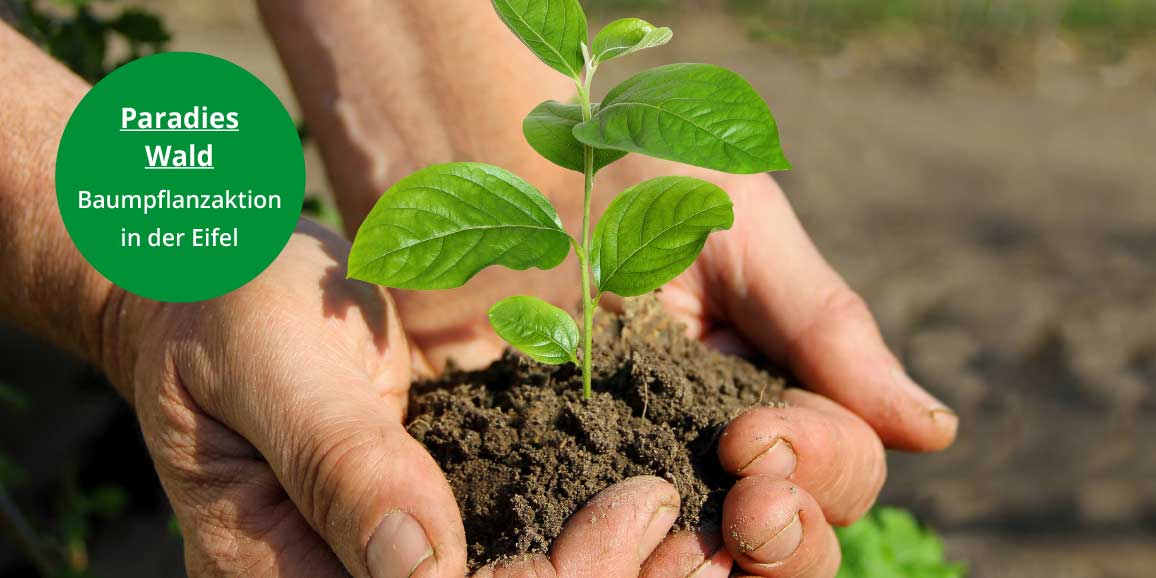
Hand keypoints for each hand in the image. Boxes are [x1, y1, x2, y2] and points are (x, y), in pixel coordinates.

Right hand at [104, 220, 733, 577]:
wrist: (221, 281)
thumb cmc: (226, 304)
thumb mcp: (272, 361)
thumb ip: (340, 461)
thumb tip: (424, 564)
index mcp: (284, 574)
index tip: (632, 518)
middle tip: (696, 541)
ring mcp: (395, 561)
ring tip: (704, 538)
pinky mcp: (431, 523)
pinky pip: (521, 552)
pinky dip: (598, 547)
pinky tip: (663, 514)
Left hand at [383, 158, 957, 577]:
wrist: (495, 153)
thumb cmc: (627, 169)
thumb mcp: (737, 228)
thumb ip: (826, 327)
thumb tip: (936, 432)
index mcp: (772, 385)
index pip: (837, 465)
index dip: (820, 466)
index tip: (753, 438)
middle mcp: (710, 440)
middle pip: (786, 535)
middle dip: (785, 537)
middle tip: (746, 509)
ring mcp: (627, 466)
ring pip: (703, 557)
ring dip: (712, 565)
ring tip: (684, 549)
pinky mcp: (540, 476)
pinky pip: (590, 542)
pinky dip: (608, 557)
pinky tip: (594, 551)